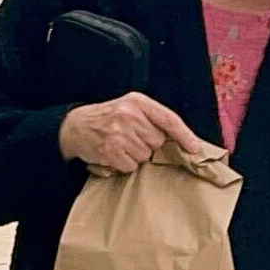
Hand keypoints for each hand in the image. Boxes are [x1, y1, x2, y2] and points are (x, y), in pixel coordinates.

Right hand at [59, 92, 202, 175]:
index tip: (195, 148)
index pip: (169, 119)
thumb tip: (182, 142)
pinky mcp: (110, 151)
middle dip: (149, 145)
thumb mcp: (130, 108)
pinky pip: (130, 166)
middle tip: (131, 138)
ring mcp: (119, 133)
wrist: (74, 126)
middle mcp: (129, 115)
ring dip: (135, 156)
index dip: (185, 135)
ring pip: (145, 156)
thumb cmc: (108, 118)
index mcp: (138, 102)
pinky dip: (124, 165)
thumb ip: (153, 119)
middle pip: (158, 142)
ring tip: (120, 145)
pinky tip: (112, 154)